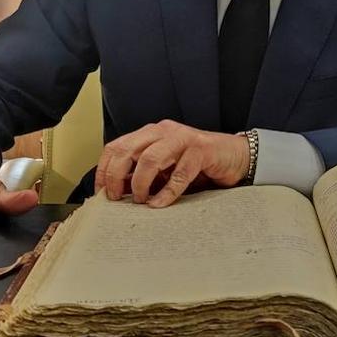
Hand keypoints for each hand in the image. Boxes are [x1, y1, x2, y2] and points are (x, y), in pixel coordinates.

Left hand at [96, 120, 249, 207]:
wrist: (234, 156)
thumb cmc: (197, 164)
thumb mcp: (164, 169)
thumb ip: (142, 175)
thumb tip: (116, 191)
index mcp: (150, 133)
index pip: (116, 146)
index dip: (104, 169)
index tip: (101, 191)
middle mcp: (163, 131)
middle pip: (127, 150)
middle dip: (116, 176)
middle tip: (116, 198)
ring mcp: (182, 138)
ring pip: (150, 159)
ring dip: (140, 183)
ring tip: (140, 200)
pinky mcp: (200, 151)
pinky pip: (179, 174)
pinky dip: (167, 192)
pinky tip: (160, 204)